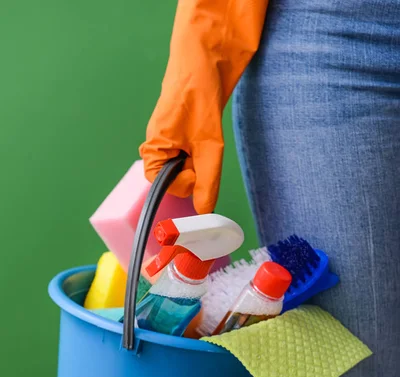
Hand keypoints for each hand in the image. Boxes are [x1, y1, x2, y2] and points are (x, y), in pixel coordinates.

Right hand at [139, 0, 268, 213]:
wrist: (208, 55)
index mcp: (154, 147)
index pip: (160, 184)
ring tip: (207, 136)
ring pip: (188, 165)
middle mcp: (159, 144)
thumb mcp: (209, 144)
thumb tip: (205, 210)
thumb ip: (207, 181)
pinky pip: (194, 153)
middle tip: (205, 150)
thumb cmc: (198, 92)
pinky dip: (205, 149)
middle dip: (194, 170)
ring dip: (202, 158)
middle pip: (176, 176)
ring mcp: (172, 138)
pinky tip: (208, 133)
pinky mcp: (185, 131)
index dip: (182, 183)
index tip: (197, 172)